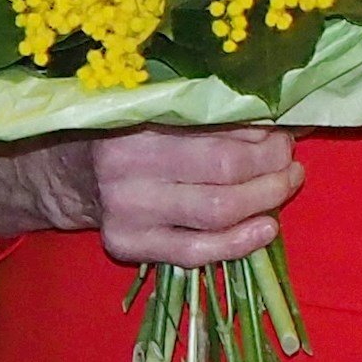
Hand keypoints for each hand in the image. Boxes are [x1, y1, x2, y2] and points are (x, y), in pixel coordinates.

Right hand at [84, 127, 301, 268]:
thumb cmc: (130, 133)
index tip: (282, 128)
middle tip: (288, 157)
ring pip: (217, 211)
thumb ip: (211, 114)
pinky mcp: (128, 244)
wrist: (73, 174)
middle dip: (271, 163)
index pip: (218, 125)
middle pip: (224, 168)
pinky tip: (267, 229)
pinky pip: (195, 252)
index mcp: (140, 118)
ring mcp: (128, 210)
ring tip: (287, 183)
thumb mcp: (161, 110)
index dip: (261, 130)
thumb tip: (281, 117)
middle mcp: (129, 165)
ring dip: (265, 199)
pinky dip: (239, 243)